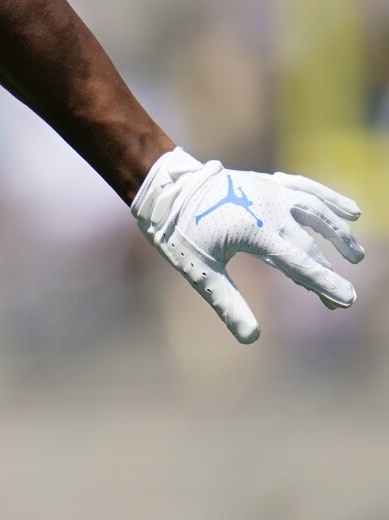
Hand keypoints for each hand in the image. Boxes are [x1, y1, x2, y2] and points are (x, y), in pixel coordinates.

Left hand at [132, 147, 364, 343]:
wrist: (164, 189)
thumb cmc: (179, 233)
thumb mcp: (199, 271)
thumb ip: (228, 303)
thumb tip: (251, 338)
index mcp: (255, 231)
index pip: (299, 263)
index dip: (324, 283)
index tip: (347, 300)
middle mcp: (269, 208)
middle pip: (309, 245)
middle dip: (325, 273)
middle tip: (339, 301)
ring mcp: (270, 191)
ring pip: (317, 210)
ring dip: (339, 233)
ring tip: (355, 255)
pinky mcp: (267, 181)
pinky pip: (306, 187)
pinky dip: (330, 198)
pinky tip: (351, 211)